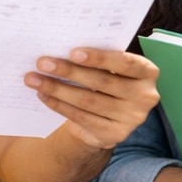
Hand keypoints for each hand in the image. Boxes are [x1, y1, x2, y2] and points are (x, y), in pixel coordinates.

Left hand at [25, 47, 158, 148]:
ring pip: (88, 101)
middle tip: (42, 62)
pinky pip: (81, 117)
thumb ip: (98, 60)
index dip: (99, 57)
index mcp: (148, 73)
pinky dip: (59, 105)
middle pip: (102, 82)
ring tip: (34, 78)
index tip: (72, 52)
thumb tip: (62, 47)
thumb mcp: (111, 69)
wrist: (110, 117)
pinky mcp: (114, 135)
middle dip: (69, 71)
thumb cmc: (107, 81)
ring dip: (57, 89)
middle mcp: (145, 97)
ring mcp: (131, 119)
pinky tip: (43, 95)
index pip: (125, 62)